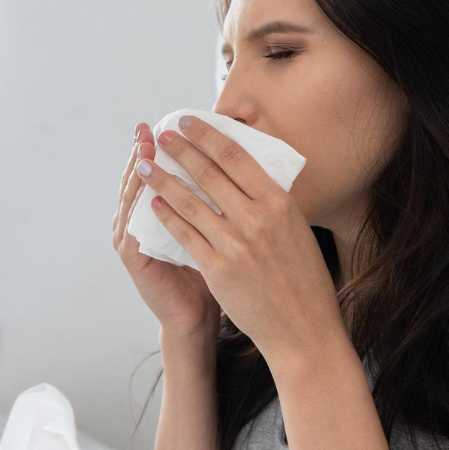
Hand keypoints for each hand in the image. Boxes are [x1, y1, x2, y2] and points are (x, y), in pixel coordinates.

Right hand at [113, 120, 220, 335]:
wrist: (200, 318)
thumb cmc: (214, 274)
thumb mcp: (217, 231)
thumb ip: (217, 202)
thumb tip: (244, 167)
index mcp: (163, 212)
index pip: (160, 172)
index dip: (164, 148)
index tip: (173, 122)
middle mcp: (142, 223)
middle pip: (138, 179)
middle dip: (144, 151)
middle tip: (148, 128)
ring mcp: (133, 241)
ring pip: (131, 199)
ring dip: (136, 174)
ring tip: (145, 151)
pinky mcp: (134, 260)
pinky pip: (133, 227)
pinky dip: (138, 208)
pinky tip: (146, 191)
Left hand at [136, 115, 344, 361]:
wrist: (303, 328)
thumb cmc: (303, 279)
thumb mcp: (296, 229)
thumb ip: (272, 202)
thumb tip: (249, 173)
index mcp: (280, 203)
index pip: (237, 157)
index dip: (208, 136)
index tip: (187, 121)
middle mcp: (258, 219)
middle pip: (210, 174)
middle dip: (180, 150)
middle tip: (160, 134)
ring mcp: (236, 244)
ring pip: (190, 203)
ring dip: (163, 180)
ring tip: (145, 165)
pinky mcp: (218, 270)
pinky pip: (185, 236)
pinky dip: (167, 217)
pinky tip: (153, 204)